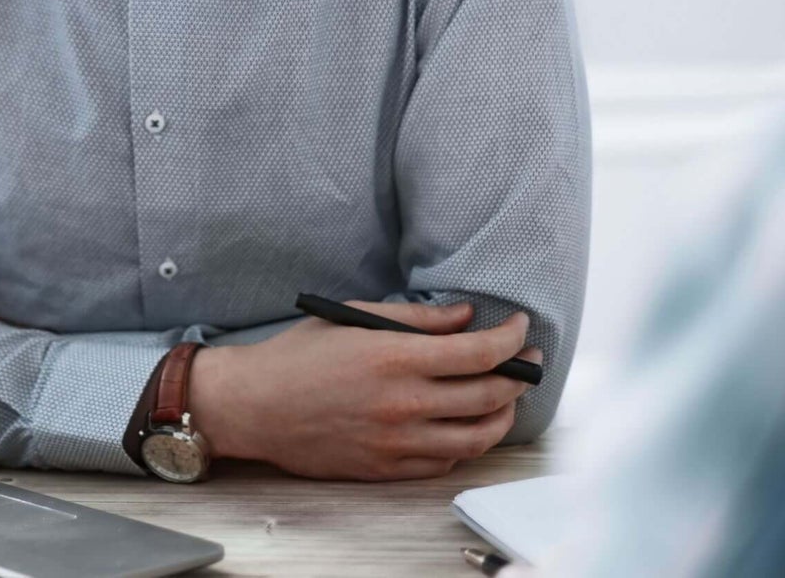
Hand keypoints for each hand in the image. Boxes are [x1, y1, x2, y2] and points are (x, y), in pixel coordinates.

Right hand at [189, 302, 539, 480]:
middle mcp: (403, 403)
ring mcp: (398, 441)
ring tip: (506, 397)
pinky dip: (467, 441)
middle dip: (521, 376)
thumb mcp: (355, 319)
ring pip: (478, 436)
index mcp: (395, 358)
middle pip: (491, 396)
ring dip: (504, 414)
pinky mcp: (388, 468)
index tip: (521, 328)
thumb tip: (465, 317)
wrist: (256, 406)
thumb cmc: (300, 356)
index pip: (481, 352)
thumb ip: (418, 319)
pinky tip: (465, 423)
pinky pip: (446, 460)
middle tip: (528, 362)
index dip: (512, 339)